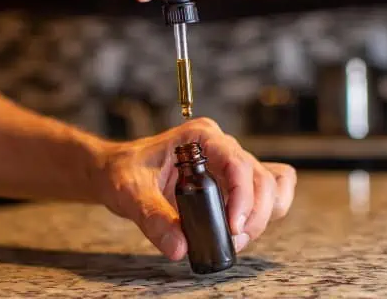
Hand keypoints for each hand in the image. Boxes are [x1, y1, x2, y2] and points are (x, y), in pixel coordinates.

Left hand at [94, 118, 296, 259]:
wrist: (115, 171)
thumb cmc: (123, 171)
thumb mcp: (130, 193)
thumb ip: (154, 219)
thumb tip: (180, 248)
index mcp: (200, 137)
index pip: (237, 163)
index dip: (243, 197)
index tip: (232, 227)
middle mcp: (221, 146)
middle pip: (261, 178)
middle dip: (254, 214)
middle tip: (231, 240)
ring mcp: (230, 163)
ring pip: (271, 185)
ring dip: (261, 216)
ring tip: (234, 237)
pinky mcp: (233, 182)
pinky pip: (269, 190)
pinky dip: (266, 211)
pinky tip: (242, 227)